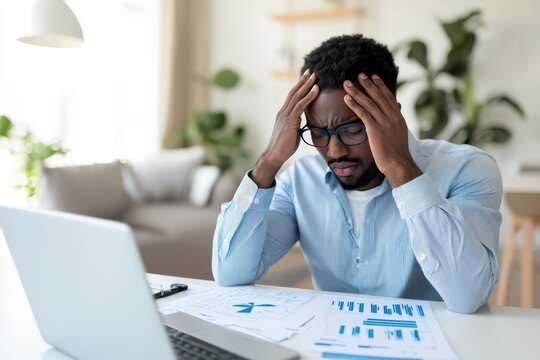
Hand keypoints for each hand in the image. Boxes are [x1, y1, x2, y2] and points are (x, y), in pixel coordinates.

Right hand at [252, 69, 318, 187]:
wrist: (274, 155)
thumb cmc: (283, 146)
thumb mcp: (291, 132)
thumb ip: (296, 124)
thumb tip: (303, 122)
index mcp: (283, 114)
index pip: (291, 96)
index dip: (299, 86)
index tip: (306, 77)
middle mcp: (283, 112)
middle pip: (294, 92)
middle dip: (303, 81)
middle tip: (311, 70)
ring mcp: (285, 116)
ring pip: (297, 96)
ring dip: (307, 85)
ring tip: (315, 76)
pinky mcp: (289, 122)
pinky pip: (300, 106)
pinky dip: (309, 97)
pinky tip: (316, 90)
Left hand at [343, 73, 421, 187]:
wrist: (398, 163)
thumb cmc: (397, 152)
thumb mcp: (399, 133)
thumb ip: (394, 122)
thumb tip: (392, 115)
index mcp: (398, 117)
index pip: (388, 97)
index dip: (380, 86)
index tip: (373, 76)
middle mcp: (392, 117)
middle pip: (378, 96)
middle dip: (368, 84)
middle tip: (359, 74)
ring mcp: (384, 123)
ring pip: (369, 103)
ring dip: (357, 91)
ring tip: (347, 83)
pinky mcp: (375, 130)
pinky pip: (363, 114)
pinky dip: (355, 105)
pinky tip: (347, 98)